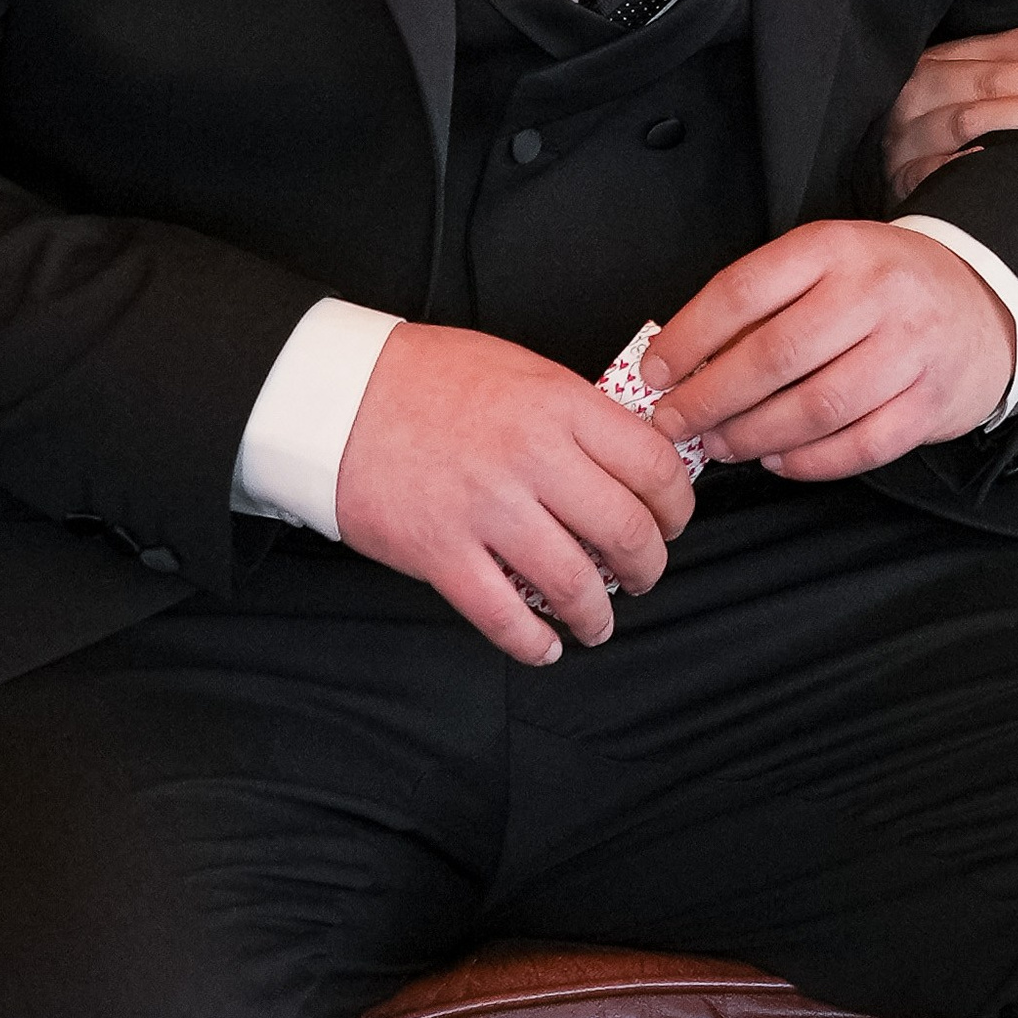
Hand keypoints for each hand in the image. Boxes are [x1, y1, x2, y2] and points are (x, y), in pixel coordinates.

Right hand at [335, 323, 695, 665]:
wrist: (339, 395)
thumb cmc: (432, 376)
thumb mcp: (525, 371)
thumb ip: (578, 416)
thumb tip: (627, 460)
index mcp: (562, 405)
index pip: (653, 464)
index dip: (677, 503)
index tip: (674, 520)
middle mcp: (534, 457)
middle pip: (625, 529)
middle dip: (649, 565)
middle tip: (646, 574)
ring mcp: (487, 508)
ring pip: (573, 581)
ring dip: (598, 613)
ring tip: (599, 622)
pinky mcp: (440, 552)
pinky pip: (502, 614)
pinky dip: (532, 642)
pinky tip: (545, 646)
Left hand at [640, 222, 1014, 480]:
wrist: (981, 303)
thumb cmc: (883, 286)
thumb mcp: (827, 264)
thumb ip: (763, 304)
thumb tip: (683, 362)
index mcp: (837, 247)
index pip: (744, 290)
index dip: (689, 337)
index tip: (655, 372)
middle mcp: (877, 293)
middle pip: (776, 354)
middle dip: (710, 397)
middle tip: (674, 423)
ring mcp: (911, 349)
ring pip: (816, 406)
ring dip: (753, 434)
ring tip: (720, 444)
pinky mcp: (931, 402)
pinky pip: (859, 446)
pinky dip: (808, 462)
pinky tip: (776, 459)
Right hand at [883, 7, 1017, 203]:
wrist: (862, 162)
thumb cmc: (938, 117)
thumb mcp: (977, 77)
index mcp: (939, 59)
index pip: (1007, 47)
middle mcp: (919, 91)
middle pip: (994, 81)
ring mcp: (906, 136)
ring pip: (972, 120)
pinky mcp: (898, 178)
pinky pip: (933, 172)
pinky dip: (965, 166)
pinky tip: (999, 162)